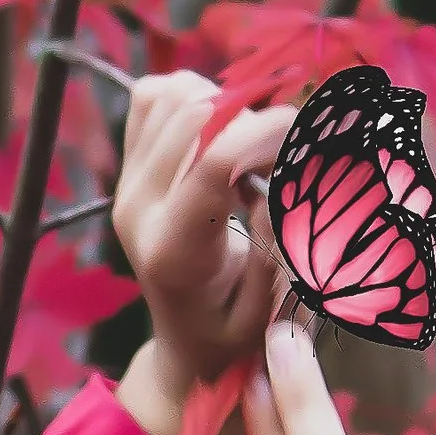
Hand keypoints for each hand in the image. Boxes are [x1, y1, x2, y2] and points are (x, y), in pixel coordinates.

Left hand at [113, 69, 295, 405]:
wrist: (188, 340)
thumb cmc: (236, 331)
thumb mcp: (269, 312)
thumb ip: (276, 252)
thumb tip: (276, 189)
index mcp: (174, 251)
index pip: (213, 163)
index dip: (268, 132)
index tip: (309, 133)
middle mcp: (138, 209)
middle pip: (195, 115)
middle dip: (253, 118)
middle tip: (283, 152)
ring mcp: (126, 183)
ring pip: (175, 95)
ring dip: (227, 106)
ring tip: (251, 148)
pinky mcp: (127, 165)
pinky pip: (154, 96)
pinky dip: (196, 96)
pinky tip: (220, 134)